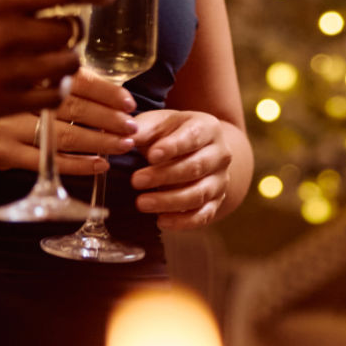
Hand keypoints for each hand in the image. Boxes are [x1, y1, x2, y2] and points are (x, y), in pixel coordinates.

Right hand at [0, 0, 112, 133]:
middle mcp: (6, 36)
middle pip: (68, 29)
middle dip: (71, 27)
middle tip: (61, 27)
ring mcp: (8, 74)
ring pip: (67, 64)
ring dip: (66, 58)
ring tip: (52, 56)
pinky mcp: (5, 106)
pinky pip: (52, 96)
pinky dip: (56, 88)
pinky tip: (44, 82)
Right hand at [0, 70, 137, 175]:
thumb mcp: (5, 71)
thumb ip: (41, 69)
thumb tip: (90, 70)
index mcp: (20, 68)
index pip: (72, 78)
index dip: (104, 89)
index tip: (128, 99)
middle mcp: (14, 94)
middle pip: (72, 107)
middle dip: (108, 117)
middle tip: (133, 125)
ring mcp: (6, 125)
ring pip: (63, 136)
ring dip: (99, 141)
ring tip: (124, 144)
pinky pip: (45, 162)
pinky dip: (76, 165)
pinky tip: (98, 164)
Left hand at [130, 110, 233, 230]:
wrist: (198, 151)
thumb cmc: (171, 134)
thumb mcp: (159, 124)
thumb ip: (144, 130)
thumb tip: (125, 140)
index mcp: (208, 128)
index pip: (193, 136)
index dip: (173, 147)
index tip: (151, 155)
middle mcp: (220, 154)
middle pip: (196, 167)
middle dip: (164, 176)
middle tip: (136, 181)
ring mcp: (220, 180)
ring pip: (199, 194)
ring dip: (169, 201)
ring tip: (141, 203)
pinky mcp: (216, 202)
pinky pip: (203, 216)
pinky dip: (182, 222)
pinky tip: (161, 221)